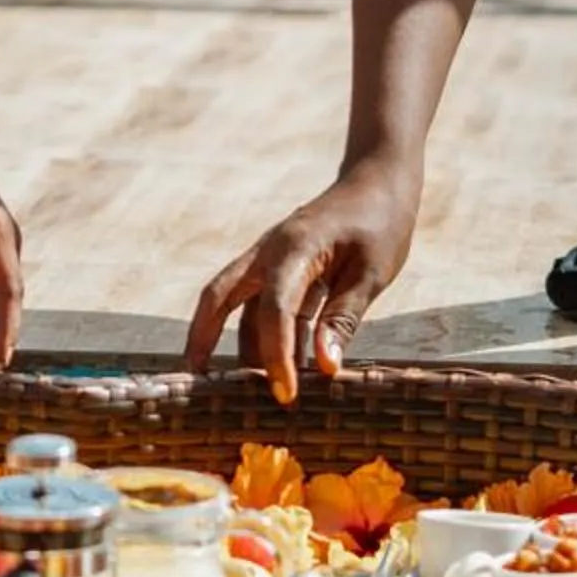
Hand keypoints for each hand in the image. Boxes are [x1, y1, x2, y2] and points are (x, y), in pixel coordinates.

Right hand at [184, 167, 416, 405]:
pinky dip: (267, 337)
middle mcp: (269, 253)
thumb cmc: (380, 224)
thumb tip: (325, 367)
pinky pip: (263, 306)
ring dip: (241, 346)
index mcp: (294, 249)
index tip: (286, 394)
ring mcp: (270, 259)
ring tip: (249, 395)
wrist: (378, 181)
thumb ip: (343, 318)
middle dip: (202, 338)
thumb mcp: (371, 274)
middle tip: (196, 382)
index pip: (274, 308)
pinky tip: (283, 369)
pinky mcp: (281, 269)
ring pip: (238, 306)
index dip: (276, 354)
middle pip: (219, 297)